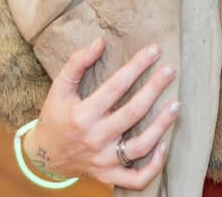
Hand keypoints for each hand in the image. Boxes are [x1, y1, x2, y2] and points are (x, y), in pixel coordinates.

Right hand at [22, 37, 179, 189]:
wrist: (45, 156)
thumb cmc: (56, 116)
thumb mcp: (59, 87)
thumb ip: (77, 62)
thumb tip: (100, 41)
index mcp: (82, 115)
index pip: (116, 86)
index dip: (137, 66)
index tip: (154, 51)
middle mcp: (94, 138)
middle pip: (132, 113)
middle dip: (154, 89)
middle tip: (170, 71)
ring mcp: (103, 160)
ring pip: (140, 146)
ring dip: (162, 126)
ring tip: (176, 105)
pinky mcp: (109, 175)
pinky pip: (136, 178)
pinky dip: (154, 166)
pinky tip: (165, 146)